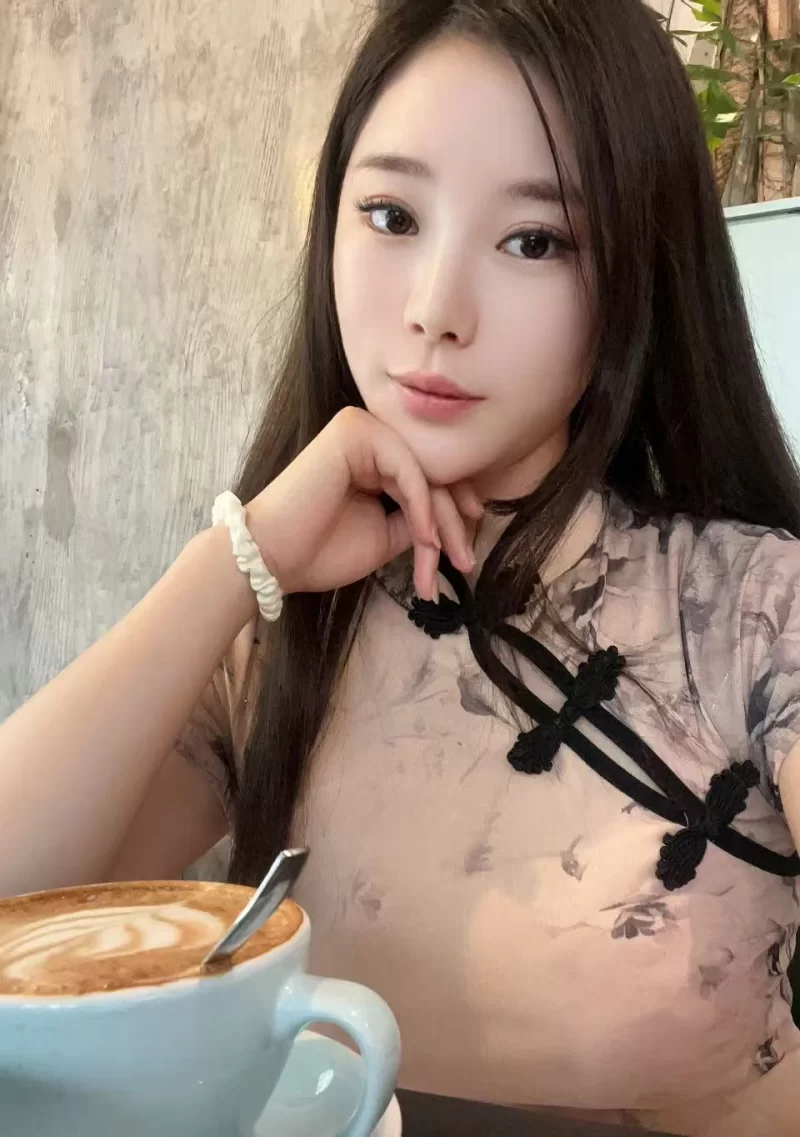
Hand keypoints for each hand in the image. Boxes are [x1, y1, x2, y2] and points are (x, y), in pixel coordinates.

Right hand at [244, 407, 482, 600]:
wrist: (273, 559)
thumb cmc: (321, 551)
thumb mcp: (386, 535)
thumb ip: (419, 518)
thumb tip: (461, 514)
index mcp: (373, 458)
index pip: (428, 480)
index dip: (454, 512)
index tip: (468, 547)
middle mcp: (369, 437)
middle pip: (431, 476)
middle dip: (453, 523)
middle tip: (466, 562)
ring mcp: (361, 429)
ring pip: (425, 474)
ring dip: (441, 522)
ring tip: (447, 561)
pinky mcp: (354, 431)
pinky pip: (407, 468)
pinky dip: (422, 505)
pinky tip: (426, 538)